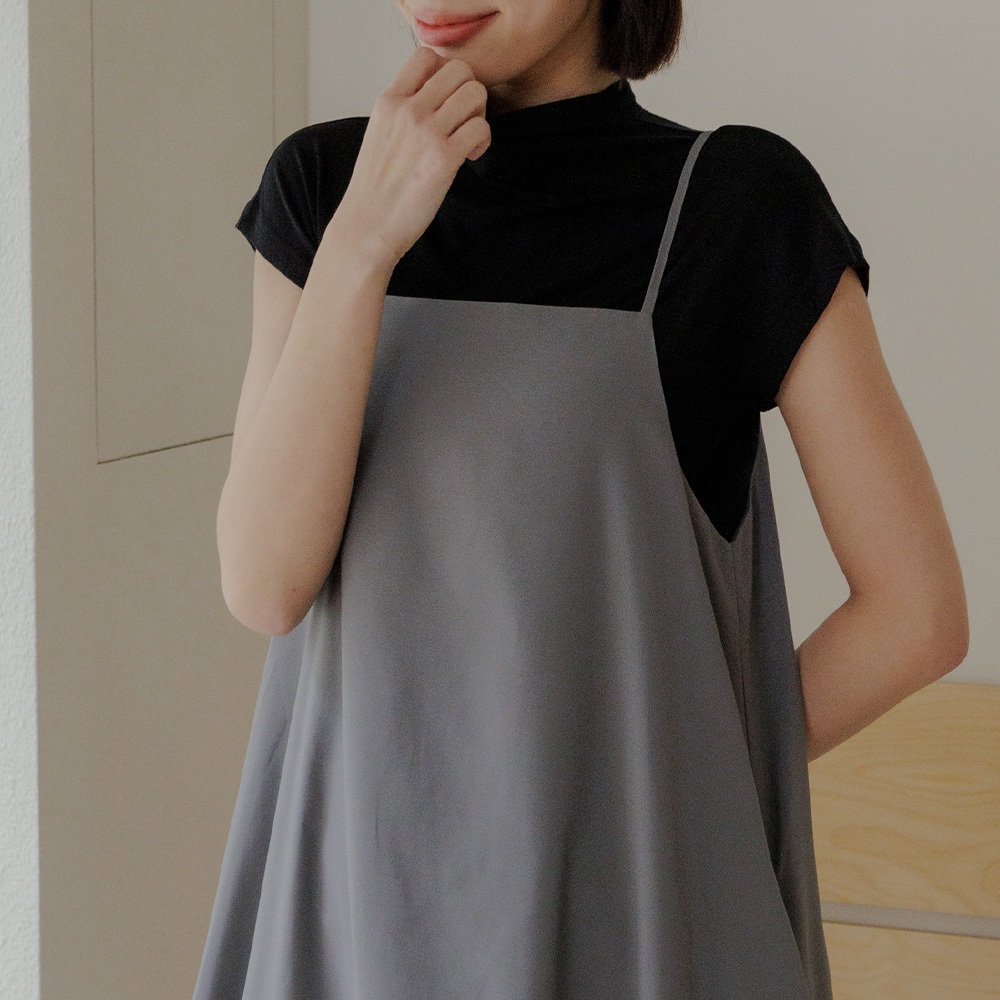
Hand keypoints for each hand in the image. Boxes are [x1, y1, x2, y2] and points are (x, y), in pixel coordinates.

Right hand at [333, 46, 490, 269]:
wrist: (366, 227)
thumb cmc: (374, 191)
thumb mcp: (379, 136)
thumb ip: (402, 113)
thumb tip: (431, 102)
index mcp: (388, 101)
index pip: (425, 56)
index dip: (444, 74)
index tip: (443, 103)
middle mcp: (407, 109)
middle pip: (458, 69)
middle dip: (469, 93)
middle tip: (462, 122)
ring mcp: (426, 131)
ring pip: (475, 92)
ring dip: (479, 115)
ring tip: (467, 141)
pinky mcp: (444, 157)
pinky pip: (481, 126)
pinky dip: (482, 140)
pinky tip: (469, 157)